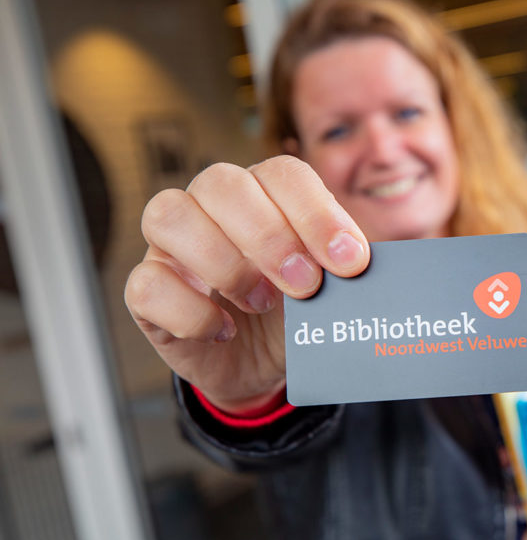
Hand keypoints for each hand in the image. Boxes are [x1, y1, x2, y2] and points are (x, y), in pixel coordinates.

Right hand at [124, 157, 369, 412]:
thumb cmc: (298, 312)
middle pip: (220, 182)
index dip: (317, 213)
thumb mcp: (330, 290)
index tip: (350, 261)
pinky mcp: (146, 292)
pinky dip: (191, 312)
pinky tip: (225, 331)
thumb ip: (345, 270)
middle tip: (306, 285)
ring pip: (168, 215)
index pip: (282, 173)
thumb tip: (368, 266)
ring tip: (261, 302)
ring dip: (223, 261)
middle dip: (270, 236)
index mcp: (265, 192)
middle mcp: (211, 206)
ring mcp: (171, 246)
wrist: (265, 365)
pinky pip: (146, 284)